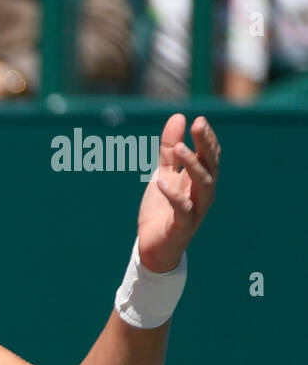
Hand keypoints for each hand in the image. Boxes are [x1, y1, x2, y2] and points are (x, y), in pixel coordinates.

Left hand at [138, 113, 219, 272]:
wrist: (152, 247)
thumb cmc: (162, 209)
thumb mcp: (162, 174)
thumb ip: (168, 150)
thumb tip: (178, 116)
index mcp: (199, 181)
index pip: (209, 155)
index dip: (206, 138)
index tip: (199, 120)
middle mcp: (203, 194)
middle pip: (211, 166)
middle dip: (206, 145)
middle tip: (198, 124)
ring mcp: (196, 210)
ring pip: (204, 185)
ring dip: (193, 165)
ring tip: (178, 148)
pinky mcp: (183, 226)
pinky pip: (183, 209)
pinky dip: (173, 195)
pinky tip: (161, 181)